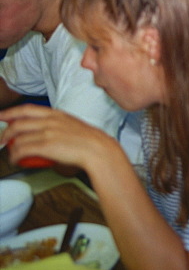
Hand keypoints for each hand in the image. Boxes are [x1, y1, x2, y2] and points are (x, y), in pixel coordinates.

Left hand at [0, 105, 117, 170]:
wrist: (98, 149)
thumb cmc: (88, 140)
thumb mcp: (71, 125)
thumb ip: (56, 125)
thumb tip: (43, 132)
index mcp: (56, 114)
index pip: (26, 109)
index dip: (10, 112)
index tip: (1, 116)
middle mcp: (49, 121)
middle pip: (17, 124)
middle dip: (4, 132)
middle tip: (1, 139)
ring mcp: (47, 133)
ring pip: (17, 138)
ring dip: (9, 148)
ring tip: (11, 154)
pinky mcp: (45, 146)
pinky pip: (21, 150)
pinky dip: (14, 156)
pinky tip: (16, 160)